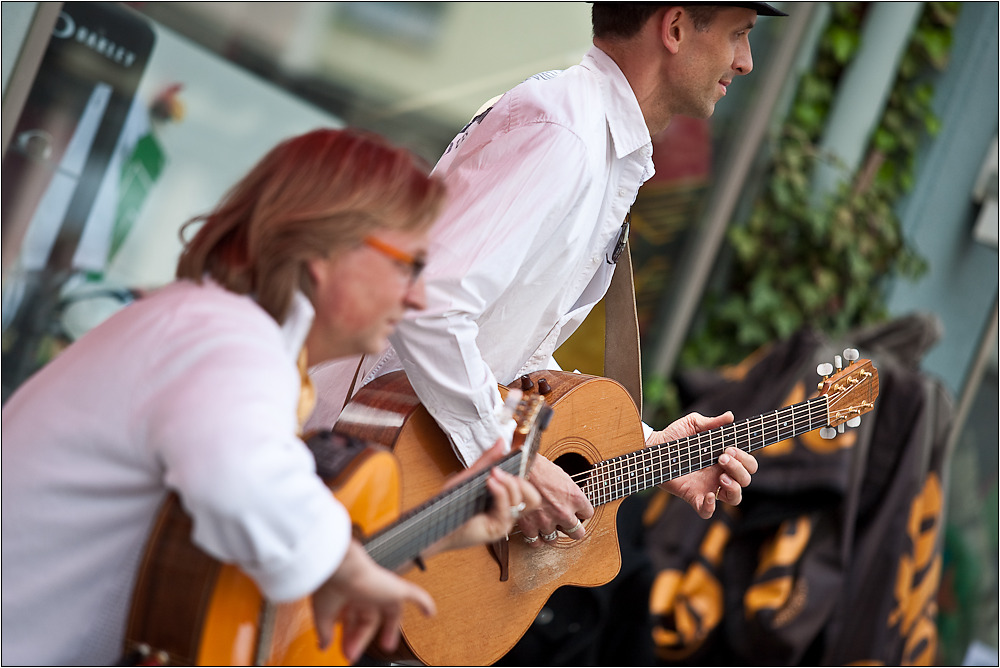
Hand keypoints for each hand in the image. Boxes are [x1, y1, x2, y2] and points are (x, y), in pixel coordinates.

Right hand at [310, 540, 434, 661]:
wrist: (340, 567)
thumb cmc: (329, 583)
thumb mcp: (323, 614)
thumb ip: (325, 631)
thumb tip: (323, 645)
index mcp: (348, 592)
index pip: (352, 618)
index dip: (349, 636)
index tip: (346, 651)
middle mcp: (365, 589)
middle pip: (368, 619)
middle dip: (361, 638)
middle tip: (355, 654)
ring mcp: (381, 589)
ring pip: (390, 611)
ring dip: (389, 630)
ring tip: (388, 645)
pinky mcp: (395, 588)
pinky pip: (415, 595)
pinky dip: (424, 603)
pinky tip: (430, 613)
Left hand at [427, 439, 541, 554]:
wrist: (435, 524)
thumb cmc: (450, 504)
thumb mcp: (471, 476)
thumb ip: (487, 460)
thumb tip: (501, 441)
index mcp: (504, 500)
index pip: (527, 488)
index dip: (523, 473)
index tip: (513, 457)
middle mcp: (507, 512)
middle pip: (533, 497)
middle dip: (521, 481)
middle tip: (500, 471)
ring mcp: (504, 521)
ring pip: (524, 502)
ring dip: (510, 484)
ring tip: (493, 475)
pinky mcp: (497, 529)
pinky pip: (507, 509)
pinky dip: (501, 492)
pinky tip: (490, 483)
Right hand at [518, 455, 593, 547]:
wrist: (518, 465)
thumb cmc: (539, 466)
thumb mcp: (562, 476)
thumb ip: (568, 493)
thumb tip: (568, 500)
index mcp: (575, 498)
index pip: (587, 514)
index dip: (580, 512)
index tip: (575, 511)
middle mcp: (564, 512)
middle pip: (577, 533)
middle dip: (571, 529)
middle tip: (565, 524)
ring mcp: (547, 521)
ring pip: (554, 539)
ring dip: (551, 533)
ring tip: (546, 525)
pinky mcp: (530, 526)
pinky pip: (535, 542)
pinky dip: (535, 538)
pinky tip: (534, 532)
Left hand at [646, 411, 757, 518]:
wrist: (653, 447)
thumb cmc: (675, 436)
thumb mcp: (693, 425)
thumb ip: (712, 423)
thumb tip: (730, 416)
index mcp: (724, 458)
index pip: (748, 464)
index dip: (746, 458)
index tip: (730, 448)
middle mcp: (720, 474)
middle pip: (745, 480)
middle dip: (739, 468)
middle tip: (721, 457)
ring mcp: (708, 487)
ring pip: (735, 497)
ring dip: (734, 488)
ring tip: (721, 477)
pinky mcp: (693, 496)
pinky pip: (707, 511)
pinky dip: (711, 507)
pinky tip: (708, 496)